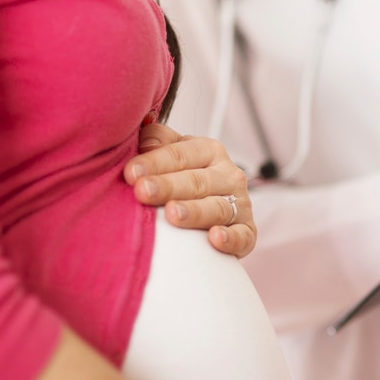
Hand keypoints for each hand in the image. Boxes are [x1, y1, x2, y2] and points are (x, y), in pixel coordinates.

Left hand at [124, 123, 255, 257]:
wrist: (209, 210)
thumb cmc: (183, 177)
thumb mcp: (172, 153)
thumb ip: (156, 141)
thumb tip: (145, 142)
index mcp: (209, 150)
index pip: (180, 154)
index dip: (155, 162)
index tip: (130, 172)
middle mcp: (228, 175)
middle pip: (196, 181)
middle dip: (168, 186)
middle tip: (143, 191)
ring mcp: (240, 204)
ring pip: (217, 208)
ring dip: (194, 211)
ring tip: (172, 214)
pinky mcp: (248, 232)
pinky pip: (242, 236)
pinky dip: (231, 238)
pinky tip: (215, 238)